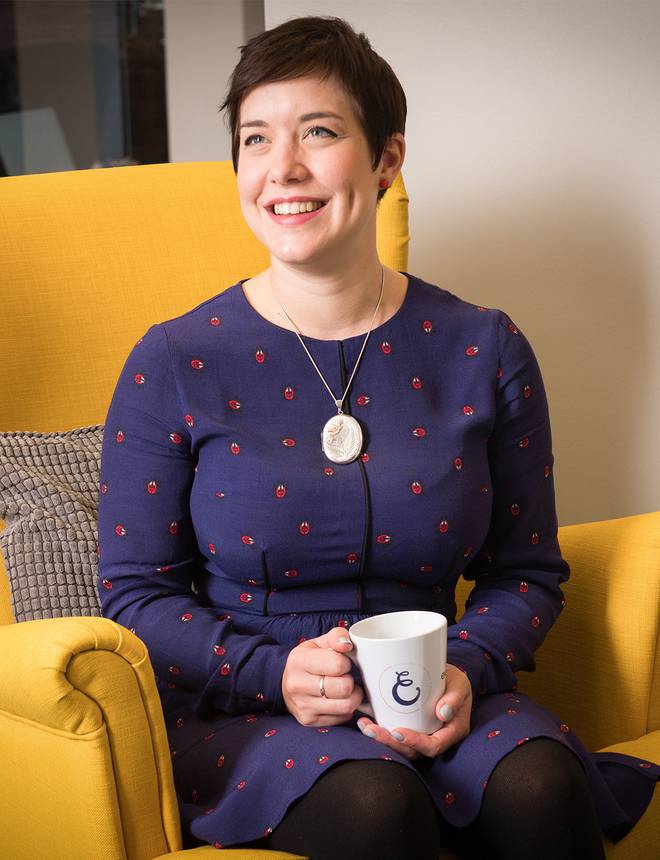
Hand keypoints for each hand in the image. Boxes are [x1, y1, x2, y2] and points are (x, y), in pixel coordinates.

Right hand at [282, 627, 365, 726]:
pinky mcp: (309, 720)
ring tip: (345, 689)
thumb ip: (336, 636)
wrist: (287, 683)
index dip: (346, 663)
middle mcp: (297, 685)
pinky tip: (338, 700)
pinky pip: (342, 718)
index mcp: (299, 660)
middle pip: (344, 688)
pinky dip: (345, 709)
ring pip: (346, 706)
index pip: (337, 664)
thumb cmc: (308, 660)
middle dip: (350, 681)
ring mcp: (302, 706)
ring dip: (353, 697)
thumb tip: (347, 644)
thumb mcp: (318, 643)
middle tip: (345, 677)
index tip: (343, 663)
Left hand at [356, 663, 472, 759]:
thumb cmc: (455, 681)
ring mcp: (422, 735)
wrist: (448, 677)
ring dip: (382, 739)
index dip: (416, 743)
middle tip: (373, 731)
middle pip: (413, 750)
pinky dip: (380, 731)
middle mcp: (436, 737)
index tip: (398, 732)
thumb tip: (442, 713)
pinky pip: (395, 736)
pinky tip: (366, 722)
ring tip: (366, 727)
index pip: (434, 745)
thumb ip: (454, 697)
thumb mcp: (460, 684)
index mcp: (452, 731)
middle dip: (391, 743)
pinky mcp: (410, 728)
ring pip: (402, 746)